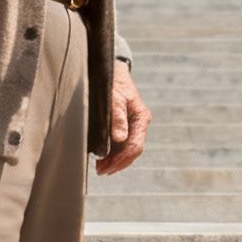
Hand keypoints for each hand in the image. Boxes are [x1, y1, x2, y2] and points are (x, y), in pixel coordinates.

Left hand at [97, 60, 149, 174]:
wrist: (112, 70)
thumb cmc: (114, 82)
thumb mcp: (115, 97)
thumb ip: (117, 117)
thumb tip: (119, 139)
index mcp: (141, 118)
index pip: (135, 146)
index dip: (122, 158)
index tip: (108, 165)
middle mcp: (139, 124)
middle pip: (132, 151)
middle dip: (118, 163)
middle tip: (101, 171)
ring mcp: (132, 126)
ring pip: (127, 149)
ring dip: (115, 160)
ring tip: (100, 168)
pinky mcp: (124, 126)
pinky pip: (121, 145)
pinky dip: (113, 154)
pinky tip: (102, 158)